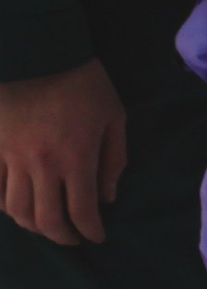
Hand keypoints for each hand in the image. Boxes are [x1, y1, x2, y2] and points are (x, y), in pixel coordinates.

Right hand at [0, 60, 126, 245]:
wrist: (36, 50)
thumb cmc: (83, 82)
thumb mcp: (113, 117)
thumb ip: (113, 160)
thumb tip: (107, 198)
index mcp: (76, 158)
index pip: (82, 212)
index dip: (91, 231)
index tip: (97, 236)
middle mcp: (41, 164)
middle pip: (45, 219)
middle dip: (62, 236)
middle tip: (73, 238)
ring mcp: (10, 156)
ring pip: (15, 209)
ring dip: (32, 225)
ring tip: (47, 225)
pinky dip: (3, 203)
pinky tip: (16, 206)